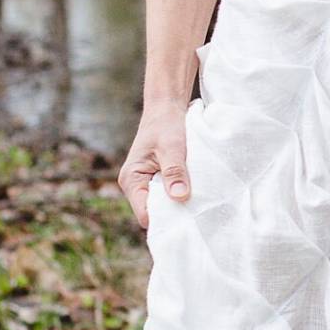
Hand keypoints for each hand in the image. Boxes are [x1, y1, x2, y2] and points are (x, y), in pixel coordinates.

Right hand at [118, 102, 191, 228]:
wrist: (166, 109)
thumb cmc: (166, 125)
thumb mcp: (172, 148)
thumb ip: (175, 172)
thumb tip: (180, 197)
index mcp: (131, 179)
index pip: (145, 214)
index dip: (164, 220)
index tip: (186, 220)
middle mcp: (135, 185)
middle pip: (153, 213)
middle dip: (172, 215)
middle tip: (196, 215)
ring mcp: (145, 184)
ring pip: (162, 206)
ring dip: (177, 204)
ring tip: (197, 204)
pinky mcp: (156, 180)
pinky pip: (167, 196)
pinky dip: (179, 196)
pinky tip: (194, 195)